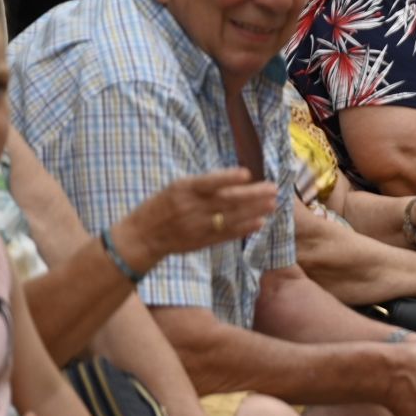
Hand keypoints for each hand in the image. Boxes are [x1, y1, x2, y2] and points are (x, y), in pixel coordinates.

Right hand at [120, 168, 278, 262]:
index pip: (208, 182)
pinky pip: (225, 235)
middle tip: (273, 189)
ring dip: (254, 211)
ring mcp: (196, 226)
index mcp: (182, 189)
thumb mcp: (176, 187)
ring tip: (272, 204)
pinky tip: (259, 222)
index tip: (248, 173)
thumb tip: (237, 178)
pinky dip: (243, 229)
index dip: (228, 177)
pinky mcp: (200, 242)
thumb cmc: (162, 205)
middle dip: (252, 194)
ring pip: (229, 218)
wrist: (141, 236)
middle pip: (225, 200)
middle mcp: (190, 208)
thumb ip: (203, 185)